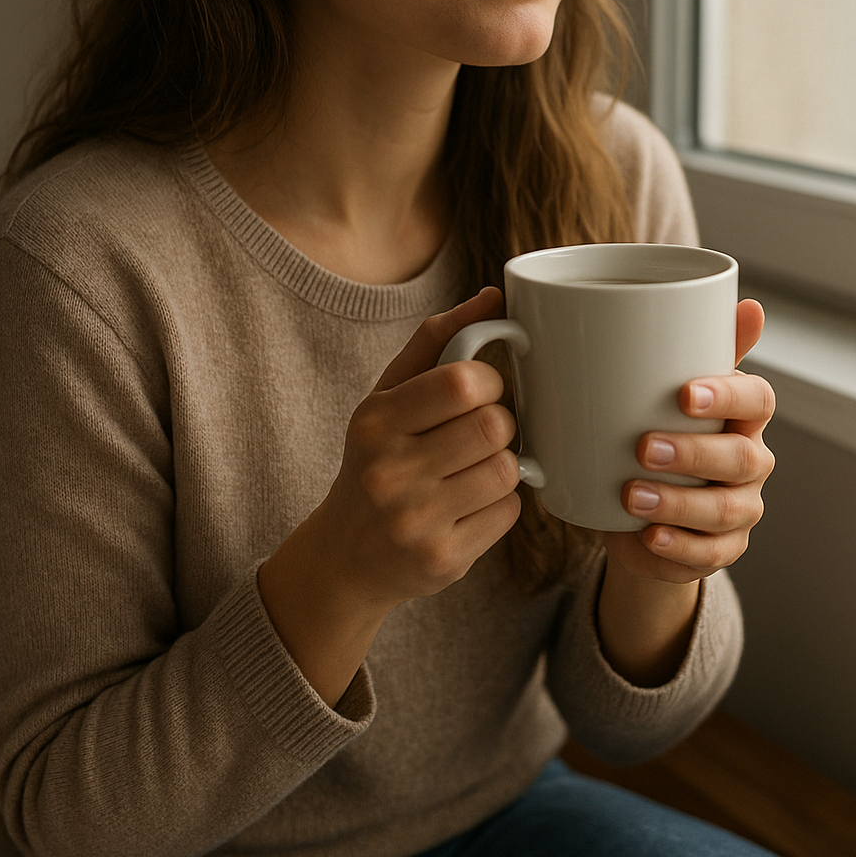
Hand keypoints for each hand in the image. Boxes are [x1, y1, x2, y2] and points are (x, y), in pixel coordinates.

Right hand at [257, 287, 520, 704]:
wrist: (346, 554)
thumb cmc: (377, 459)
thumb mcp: (387, 396)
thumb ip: (436, 341)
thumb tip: (493, 296)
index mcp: (376, 421)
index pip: (464, 382)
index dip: (489, 382)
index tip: (479, 392)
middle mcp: (390, 472)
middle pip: (494, 427)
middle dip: (498, 425)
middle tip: (479, 433)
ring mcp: (416, 521)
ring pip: (507, 470)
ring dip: (502, 465)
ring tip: (473, 469)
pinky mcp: (443, 560)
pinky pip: (509, 513)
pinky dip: (500, 504)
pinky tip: (469, 505)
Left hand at [602, 299, 774, 585]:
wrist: (635, 507)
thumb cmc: (656, 428)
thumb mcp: (663, 387)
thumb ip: (692, 344)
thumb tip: (741, 302)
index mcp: (742, 416)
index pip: (757, 400)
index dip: (728, 396)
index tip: (685, 393)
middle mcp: (750, 461)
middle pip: (743, 458)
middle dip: (694, 453)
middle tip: (642, 447)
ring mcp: (740, 508)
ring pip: (728, 509)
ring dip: (680, 503)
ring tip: (632, 495)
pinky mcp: (720, 548)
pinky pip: (711, 553)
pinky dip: (679, 547)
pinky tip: (649, 536)